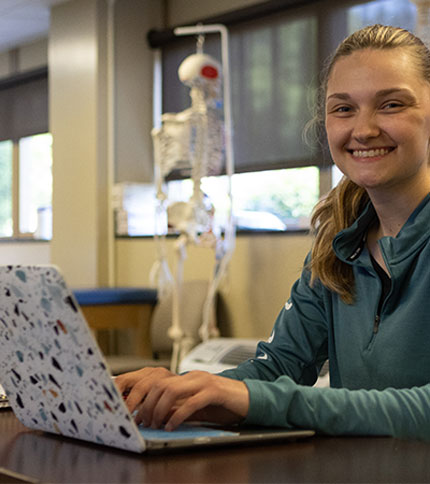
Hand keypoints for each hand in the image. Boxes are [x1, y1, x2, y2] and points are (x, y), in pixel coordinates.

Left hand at [115, 367, 248, 430]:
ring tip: (156, 424)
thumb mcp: (197, 404)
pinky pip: (191, 403)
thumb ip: (179, 406)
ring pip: (171, 391)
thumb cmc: (224, 402)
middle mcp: (193, 376)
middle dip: (147, 404)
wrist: (249, 398)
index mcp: (187, 377)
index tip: (136, 413)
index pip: (157, 381)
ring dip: (159, 410)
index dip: (143, 397)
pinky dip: (178, 416)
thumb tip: (159, 416)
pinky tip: (172, 425)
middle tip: (144, 421)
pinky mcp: (214, 392)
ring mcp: (204, 382)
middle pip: (160, 384)